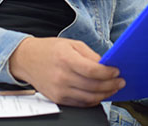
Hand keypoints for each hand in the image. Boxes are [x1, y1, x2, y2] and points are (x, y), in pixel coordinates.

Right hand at [9, 37, 124, 106]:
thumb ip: (90, 55)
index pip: (92, 70)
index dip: (108, 73)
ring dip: (105, 94)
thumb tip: (106, 65)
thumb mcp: (72, 44)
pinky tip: (100, 94)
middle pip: (93, 86)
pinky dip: (93, 100)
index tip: (117, 71)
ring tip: (114, 88)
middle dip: (111, 84)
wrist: (26, 59)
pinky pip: (80, 103)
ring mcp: (59, 90)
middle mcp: (62, 77)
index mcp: (66, 59)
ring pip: (88, 98)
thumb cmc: (50, 49)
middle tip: (121, 81)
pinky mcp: (57, 98)